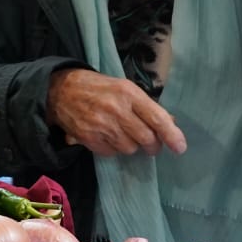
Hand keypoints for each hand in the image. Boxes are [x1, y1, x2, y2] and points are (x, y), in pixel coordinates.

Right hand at [47, 68, 187, 157]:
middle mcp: (116, 109)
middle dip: (153, 145)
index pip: (157, 118)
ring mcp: (101, 125)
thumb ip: (146, 106)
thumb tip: (170, 124)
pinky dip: (113, 149)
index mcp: (128, 93)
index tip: (180, 148)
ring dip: (131, 145)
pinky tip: (107, 137)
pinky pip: (112, 153)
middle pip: (146, 138)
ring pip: (130, 148)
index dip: (171, 135)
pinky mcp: (88, 138)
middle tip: (152, 145)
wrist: (60, 91)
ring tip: (123, 135)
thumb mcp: (124, 88)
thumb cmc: (98, 88)